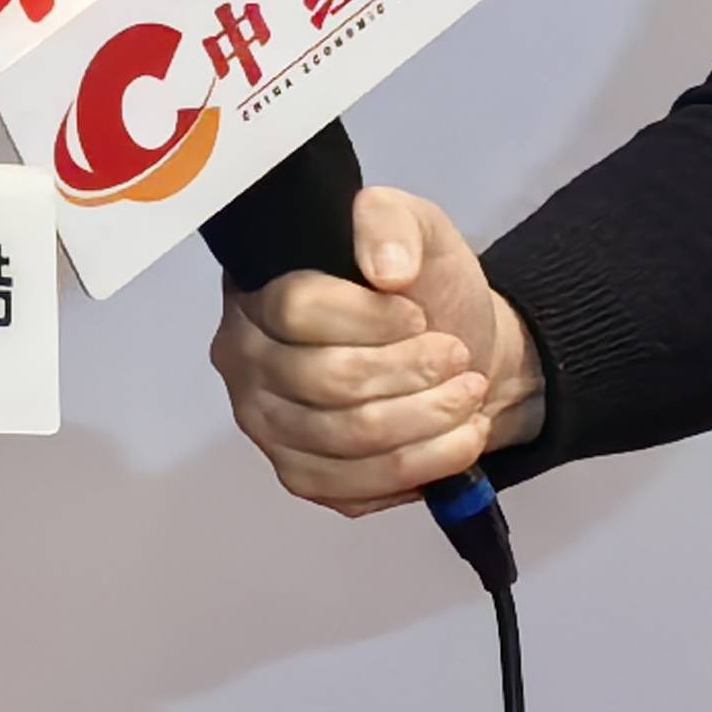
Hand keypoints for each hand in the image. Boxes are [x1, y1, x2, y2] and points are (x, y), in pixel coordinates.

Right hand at [210, 184, 544, 510]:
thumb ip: (392, 224)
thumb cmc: (423, 290)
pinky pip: (354, 486)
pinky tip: (458, 439)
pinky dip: (420, 465)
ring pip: (345, 437)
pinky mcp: (299, 476)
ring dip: (424, 419)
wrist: (455, 354)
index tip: (420, 314)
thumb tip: (386, 269)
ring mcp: (265, 424)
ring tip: (469, 396)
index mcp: (254, 290)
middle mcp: (242, 359)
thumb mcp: (417, 229)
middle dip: (407, 371)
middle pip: (323, 380)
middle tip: (458, 358)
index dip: (367, 318)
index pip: (294, 310)